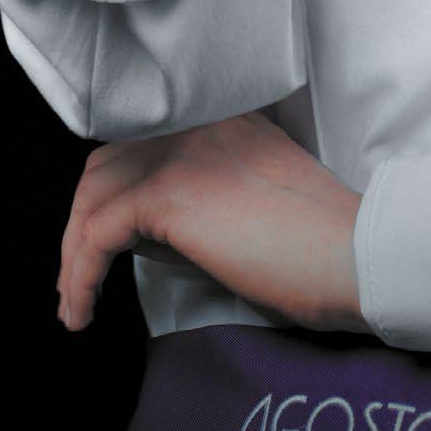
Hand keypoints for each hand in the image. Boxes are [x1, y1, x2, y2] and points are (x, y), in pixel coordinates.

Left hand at [57, 114, 365, 337]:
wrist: (357, 256)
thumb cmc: (322, 249)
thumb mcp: (255, 205)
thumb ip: (203, 200)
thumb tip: (144, 237)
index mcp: (223, 121)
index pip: (140, 146)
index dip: (111, 196)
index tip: (101, 246)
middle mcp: (197, 124)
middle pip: (105, 166)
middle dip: (82, 224)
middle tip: (79, 278)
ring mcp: (182, 153)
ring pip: (92, 197)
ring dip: (73, 254)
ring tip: (75, 302)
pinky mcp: (170, 194)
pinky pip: (97, 234)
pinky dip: (80, 275)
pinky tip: (81, 310)